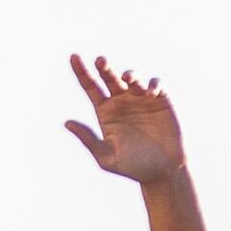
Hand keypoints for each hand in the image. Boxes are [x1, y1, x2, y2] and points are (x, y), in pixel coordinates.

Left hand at [65, 55, 188, 186]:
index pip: (90, 86)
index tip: (73, 57)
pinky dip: (152, 84)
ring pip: (132, 77)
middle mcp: (121, 101)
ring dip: (130, 75)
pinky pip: (156, 84)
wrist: (163, 172)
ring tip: (129, 80)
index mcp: (105, 111)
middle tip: (100, 61)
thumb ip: (88, 139)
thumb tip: (67, 123)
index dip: (81, 71)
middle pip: (109, 77)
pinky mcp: (161, 101)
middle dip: (104, 67)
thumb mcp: (106, 157)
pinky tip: (149, 93)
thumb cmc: (134, 167)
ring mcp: (141, 99)